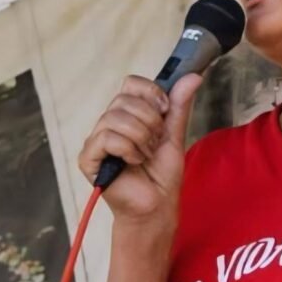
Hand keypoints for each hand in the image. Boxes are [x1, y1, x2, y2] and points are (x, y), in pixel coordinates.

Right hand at [76, 72, 201, 226]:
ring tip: (146, 155)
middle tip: (155, 143)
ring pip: (115, 118)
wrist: (157, 205)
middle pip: (123, 100)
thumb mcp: (174, 135)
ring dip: (140, 138)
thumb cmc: (161, 175)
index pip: (130, 84)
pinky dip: (127, 149)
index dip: (150, 93)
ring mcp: (96, 141)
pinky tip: (133, 163)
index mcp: (127, 115)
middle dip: (149, 122)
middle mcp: (108, 124)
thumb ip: (179, 106)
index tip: (165, 111)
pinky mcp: (88, 159)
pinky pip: (106, 138)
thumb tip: (193, 76)